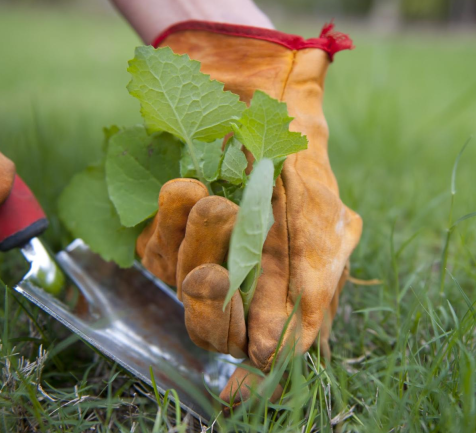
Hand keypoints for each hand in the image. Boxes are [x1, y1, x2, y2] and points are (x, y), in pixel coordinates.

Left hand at [135, 21, 361, 404]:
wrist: (257, 82)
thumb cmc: (297, 148)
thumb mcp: (321, 213)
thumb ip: (315, 276)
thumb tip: (292, 344)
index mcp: (287, 281)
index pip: (266, 347)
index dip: (251, 376)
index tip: (235, 393)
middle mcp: (243, 274)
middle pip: (214, 325)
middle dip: (212, 303)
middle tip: (218, 269)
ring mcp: (201, 252)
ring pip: (182, 283)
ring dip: (194, 244)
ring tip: (212, 198)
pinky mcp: (162, 228)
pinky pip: (153, 245)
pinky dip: (167, 219)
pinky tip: (186, 186)